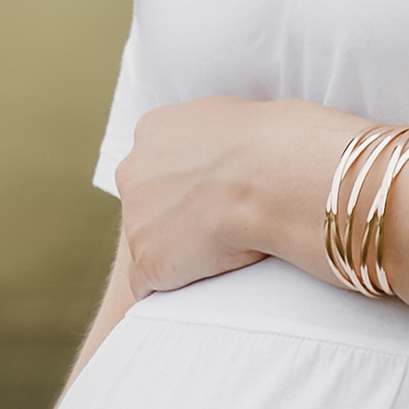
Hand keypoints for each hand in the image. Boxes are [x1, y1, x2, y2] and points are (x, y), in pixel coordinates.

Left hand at [116, 96, 357, 298]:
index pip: (157, 162)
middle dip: (172, 214)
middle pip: (144, 200)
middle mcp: (134, 170)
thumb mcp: (236, 118)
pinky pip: (145, 284)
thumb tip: (230, 148)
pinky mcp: (148, 261)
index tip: (212, 194)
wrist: (274, 178)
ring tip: (217, 256)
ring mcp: (135, 218)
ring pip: (145, 242)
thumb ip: (215, 134)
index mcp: (154, 130)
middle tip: (215, 224)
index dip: (186, 182)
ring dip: (174, 252)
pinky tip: (194, 289)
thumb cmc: (274, 143)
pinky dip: (166, 289)